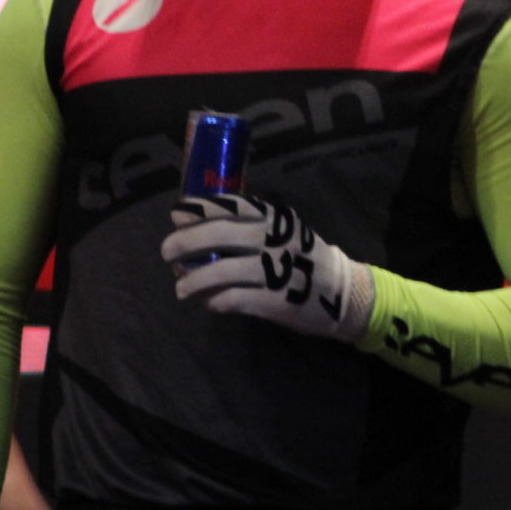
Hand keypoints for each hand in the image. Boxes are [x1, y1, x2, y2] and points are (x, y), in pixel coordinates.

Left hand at [160, 194, 373, 342]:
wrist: (344, 293)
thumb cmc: (303, 258)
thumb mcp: (283, 230)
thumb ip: (249, 224)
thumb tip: (196, 223)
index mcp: (274, 217)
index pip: (230, 205)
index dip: (199, 209)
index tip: (176, 214)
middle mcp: (275, 238)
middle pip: (221, 235)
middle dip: (187, 242)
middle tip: (167, 252)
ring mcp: (277, 270)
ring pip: (223, 271)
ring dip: (195, 280)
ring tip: (181, 288)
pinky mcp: (278, 301)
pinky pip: (236, 299)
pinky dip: (216, 301)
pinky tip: (208, 303)